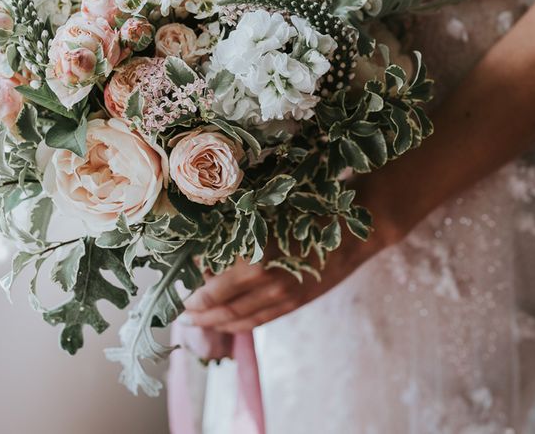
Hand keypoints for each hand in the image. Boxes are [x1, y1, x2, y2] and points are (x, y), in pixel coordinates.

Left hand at [184, 174, 401, 331]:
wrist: (353, 228)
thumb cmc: (307, 210)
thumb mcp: (266, 216)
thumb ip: (238, 236)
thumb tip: (209, 252)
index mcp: (257, 262)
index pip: (216, 288)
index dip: (197, 296)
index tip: (181, 296)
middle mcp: (268, 285)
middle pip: (226, 309)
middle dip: (202, 315)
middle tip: (183, 316)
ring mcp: (284, 297)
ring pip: (243, 319)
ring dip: (219, 323)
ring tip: (201, 322)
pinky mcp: (298, 301)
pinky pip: (263, 319)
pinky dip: (243, 324)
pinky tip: (231, 323)